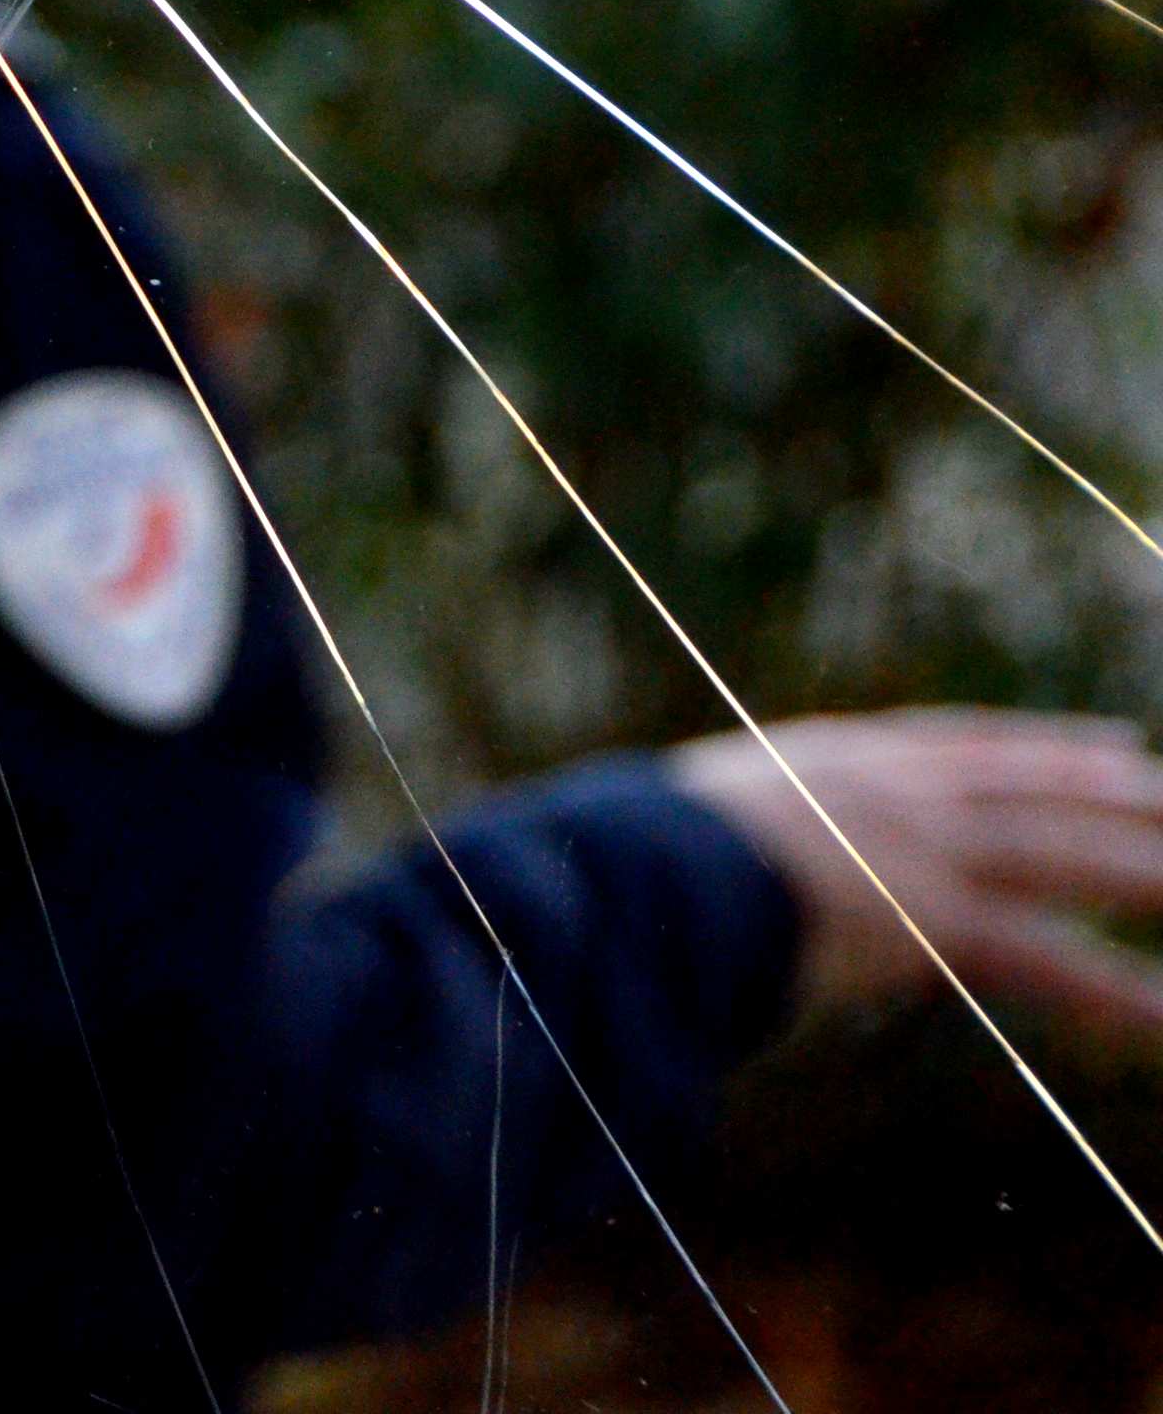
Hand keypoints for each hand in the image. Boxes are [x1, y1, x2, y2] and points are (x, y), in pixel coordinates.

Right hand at [668, 708, 1162, 1033]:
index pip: (970, 744)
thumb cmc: (626, 864)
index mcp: (836, 756)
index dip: (1050, 747)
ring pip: (1069, 858)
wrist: (635, 873)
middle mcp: (894, 787)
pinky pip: (1050, 958)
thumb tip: (734, 883)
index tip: (1116, 747)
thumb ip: (744, 846)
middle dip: (1126, 798)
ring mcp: (921, 846)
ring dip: (1149, 876)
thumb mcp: (691, 832)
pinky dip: (1118, 992)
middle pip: (1041, 788)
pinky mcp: (935, 915)